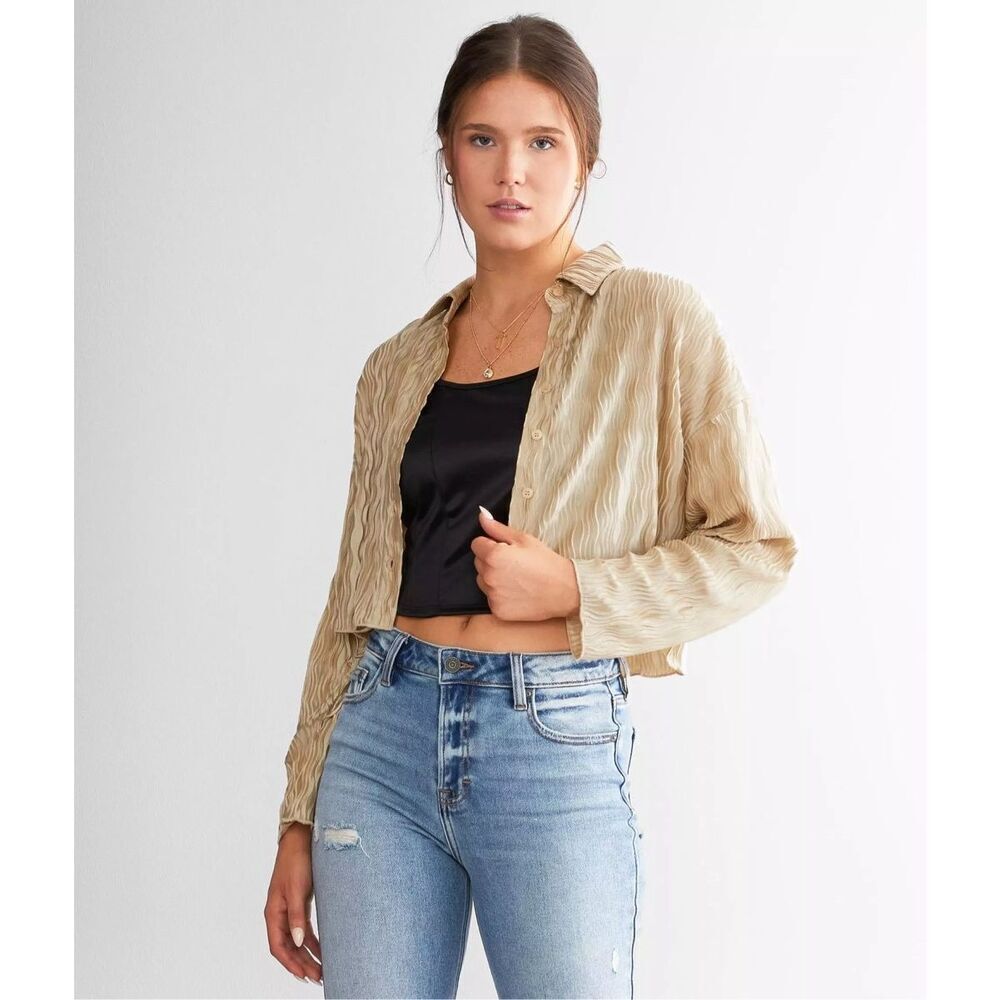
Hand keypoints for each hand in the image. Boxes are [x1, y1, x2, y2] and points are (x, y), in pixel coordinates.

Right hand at [264, 824, 322, 985]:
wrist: (301, 839)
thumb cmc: (296, 861)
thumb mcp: (296, 889)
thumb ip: (296, 916)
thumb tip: (297, 941)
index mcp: (273, 913)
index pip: (278, 947)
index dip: (290, 964)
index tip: (304, 976)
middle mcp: (279, 914)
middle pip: (288, 947)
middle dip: (301, 964)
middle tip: (318, 977)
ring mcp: (289, 910)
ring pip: (297, 941)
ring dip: (308, 955)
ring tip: (322, 970)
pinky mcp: (300, 904)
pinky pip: (304, 929)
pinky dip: (312, 941)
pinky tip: (323, 950)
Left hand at [470, 506, 580, 620]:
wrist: (564, 590)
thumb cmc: (546, 563)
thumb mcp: (523, 539)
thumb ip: (498, 528)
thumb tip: (482, 515)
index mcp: (494, 555)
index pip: (477, 544)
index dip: (490, 544)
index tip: (505, 549)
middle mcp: (489, 576)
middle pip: (478, 563)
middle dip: (491, 561)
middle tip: (514, 563)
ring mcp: (492, 595)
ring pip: (483, 581)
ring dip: (493, 578)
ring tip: (516, 578)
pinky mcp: (497, 610)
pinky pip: (491, 598)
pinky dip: (500, 595)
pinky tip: (517, 592)